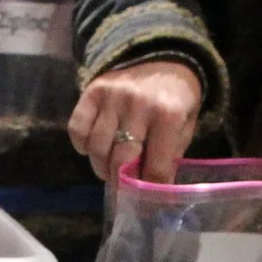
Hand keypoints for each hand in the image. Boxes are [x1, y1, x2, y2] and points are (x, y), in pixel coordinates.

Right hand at [68, 59, 201, 181]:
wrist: (161, 56)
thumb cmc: (175, 98)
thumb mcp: (185, 126)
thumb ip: (169, 157)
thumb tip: (153, 192)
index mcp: (167, 114)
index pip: (154, 168)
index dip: (149, 191)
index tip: (145, 205)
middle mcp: (138, 105)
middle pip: (120, 161)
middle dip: (120, 183)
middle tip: (122, 190)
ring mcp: (112, 97)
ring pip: (96, 149)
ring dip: (101, 167)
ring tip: (109, 170)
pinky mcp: (93, 91)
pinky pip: (77, 130)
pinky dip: (82, 146)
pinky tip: (94, 147)